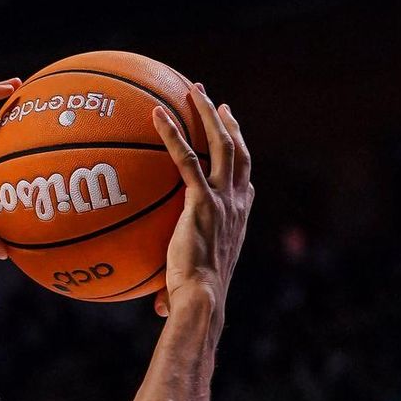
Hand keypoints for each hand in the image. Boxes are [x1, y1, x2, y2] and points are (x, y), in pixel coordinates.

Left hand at [151, 86, 252, 316]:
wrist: (202, 299)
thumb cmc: (195, 301)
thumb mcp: (189, 286)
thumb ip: (175, 286)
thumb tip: (158, 309)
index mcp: (238, 220)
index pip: (244, 183)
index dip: (240, 160)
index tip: (233, 141)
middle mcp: (236, 204)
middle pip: (238, 152)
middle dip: (229, 123)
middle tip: (216, 102)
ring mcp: (222, 199)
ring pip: (221, 143)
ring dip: (207, 114)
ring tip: (194, 90)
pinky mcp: (202, 199)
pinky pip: (186, 157)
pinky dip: (172, 133)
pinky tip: (157, 115)